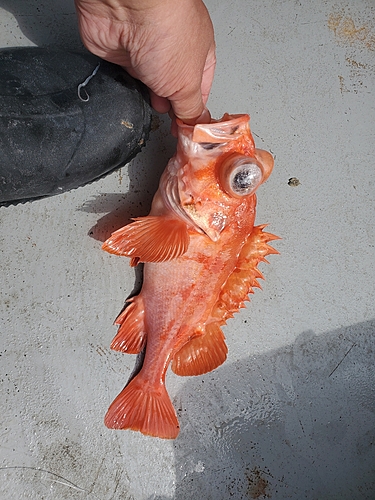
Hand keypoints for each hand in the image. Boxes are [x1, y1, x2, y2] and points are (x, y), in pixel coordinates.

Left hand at [74, 0, 215, 130]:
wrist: (127, 8)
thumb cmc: (166, 29)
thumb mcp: (187, 83)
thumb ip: (191, 109)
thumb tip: (195, 126)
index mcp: (198, 55)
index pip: (200, 92)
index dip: (194, 114)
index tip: (189, 135)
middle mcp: (174, 53)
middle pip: (174, 91)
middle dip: (172, 110)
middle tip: (171, 127)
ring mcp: (146, 53)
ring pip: (150, 88)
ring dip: (151, 100)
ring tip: (154, 108)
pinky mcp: (122, 56)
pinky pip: (127, 82)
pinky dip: (130, 92)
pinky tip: (135, 97)